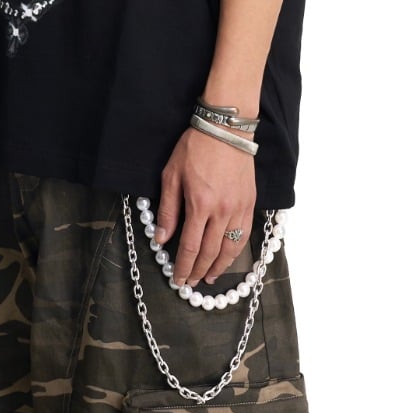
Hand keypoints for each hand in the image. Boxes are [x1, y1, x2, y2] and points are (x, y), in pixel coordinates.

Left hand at [153, 127, 256, 288]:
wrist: (226, 129)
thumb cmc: (195, 148)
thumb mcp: (171, 176)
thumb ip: (168, 210)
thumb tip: (161, 238)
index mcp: (200, 205)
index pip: (190, 246)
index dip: (183, 267)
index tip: (178, 279)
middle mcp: (222, 211)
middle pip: (211, 252)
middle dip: (199, 270)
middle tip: (190, 282)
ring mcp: (239, 207)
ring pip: (231, 247)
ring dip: (220, 266)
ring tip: (210, 277)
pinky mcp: (250, 202)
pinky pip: (245, 233)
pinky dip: (236, 249)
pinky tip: (229, 256)